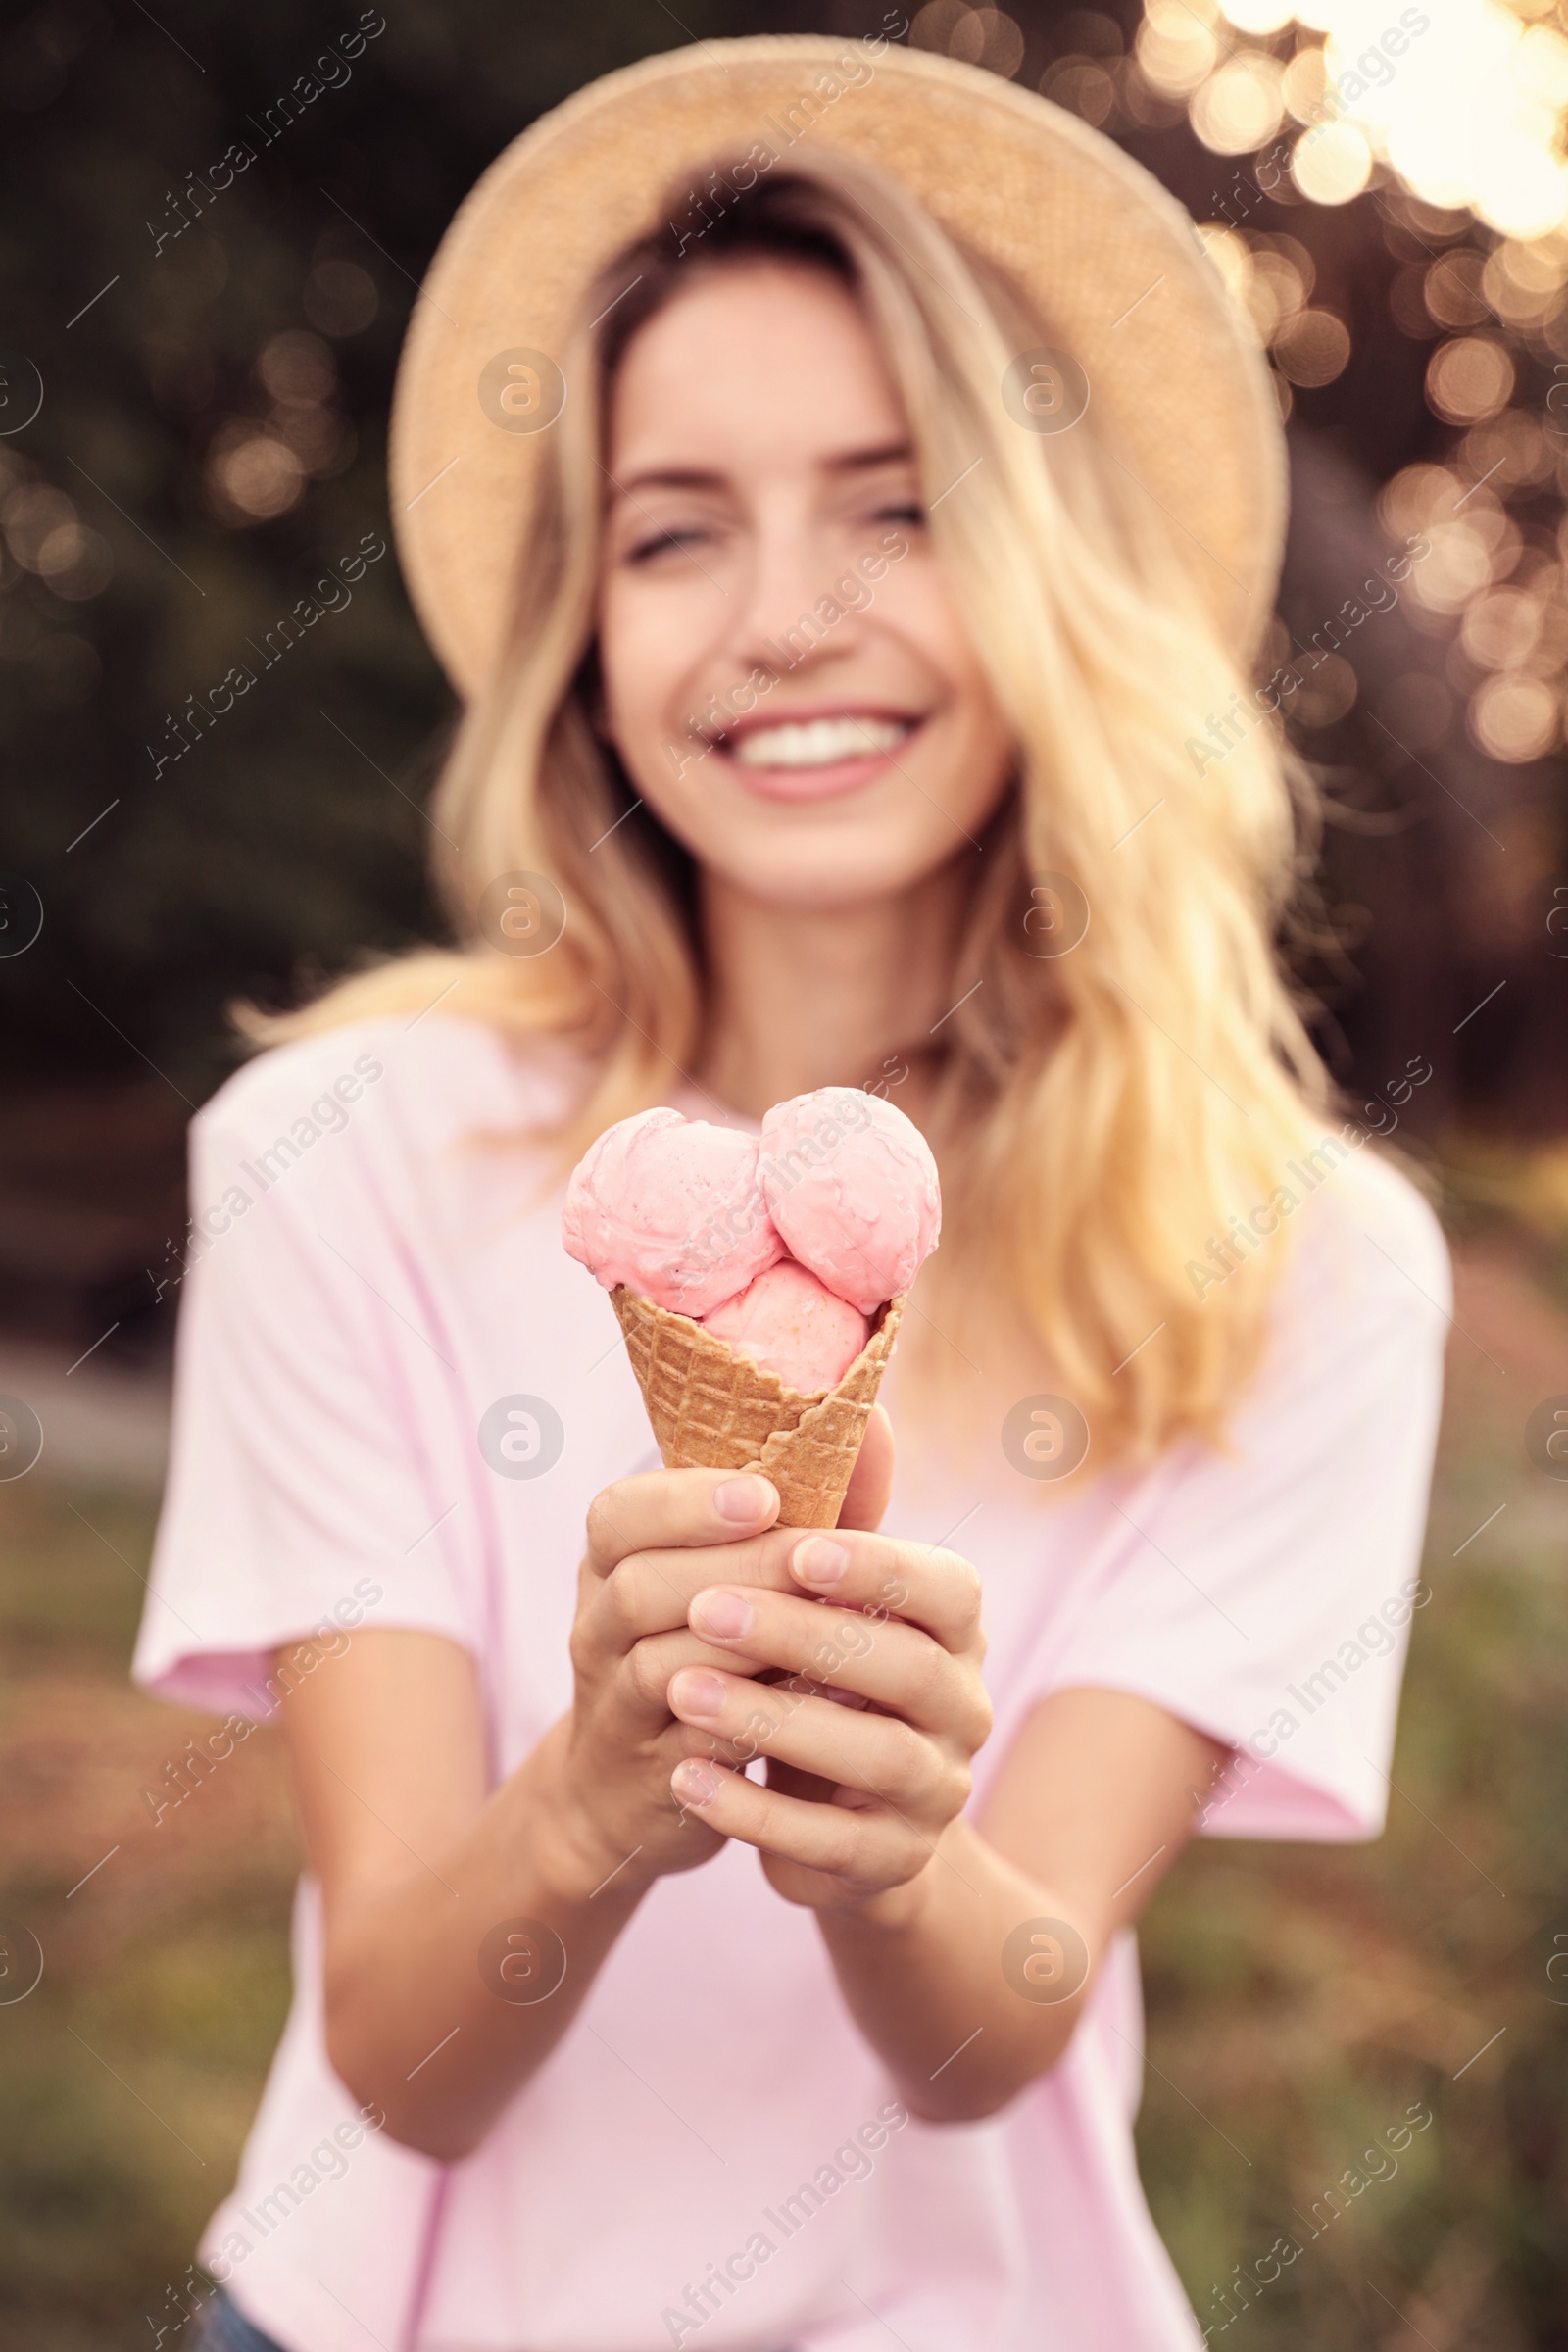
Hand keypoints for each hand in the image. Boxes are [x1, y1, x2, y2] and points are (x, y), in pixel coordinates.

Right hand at [544, 1460, 801, 1894]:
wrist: (631, 1787)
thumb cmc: (716, 1649)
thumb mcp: (742, 1573)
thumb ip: (807, 1506)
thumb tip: (874, 1418)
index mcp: (612, 1562)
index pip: (617, 1514)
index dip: (687, 1501)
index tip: (764, 1494)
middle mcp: (597, 1627)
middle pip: (640, 1586)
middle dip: (735, 1568)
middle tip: (811, 1563)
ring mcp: (614, 1705)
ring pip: (660, 1666)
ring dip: (748, 1647)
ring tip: (822, 1630)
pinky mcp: (648, 1775)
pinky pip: (692, 1745)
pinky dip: (750, 1721)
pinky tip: (810, 1700)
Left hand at [664, 1424, 990, 1916]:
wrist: (839, 1810)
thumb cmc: (824, 1667)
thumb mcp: (828, 1591)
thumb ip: (837, 1507)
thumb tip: (862, 1407)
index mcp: (957, 1626)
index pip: (943, 1587)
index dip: (877, 1566)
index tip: (797, 1546)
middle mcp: (966, 1707)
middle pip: (905, 1670)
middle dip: (801, 1635)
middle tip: (703, 1609)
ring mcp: (937, 1791)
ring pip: (873, 1757)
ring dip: (771, 1721)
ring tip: (676, 1691)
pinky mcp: (891, 1863)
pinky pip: (830, 1845)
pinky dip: (754, 1814)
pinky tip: (685, 1779)